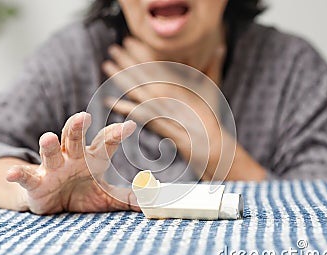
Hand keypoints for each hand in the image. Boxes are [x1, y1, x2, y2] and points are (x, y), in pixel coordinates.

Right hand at [6, 112, 139, 213]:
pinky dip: (18, 175)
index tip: (130, 126)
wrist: (54, 203)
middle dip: (77, 128)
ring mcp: (52, 168)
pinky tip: (12, 174)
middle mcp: (72, 157)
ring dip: (48, 145)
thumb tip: (149, 202)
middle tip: (83, 117)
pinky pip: (26, 176)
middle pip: (74, 138)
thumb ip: (125, 197)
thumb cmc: (82, 194)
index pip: (105, 143)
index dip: (116, 134)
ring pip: (51, 152)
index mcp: (91, 158)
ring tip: (48, 138)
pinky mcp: (36, 182)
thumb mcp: (105, 196)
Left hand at [102, 37, 228, 179]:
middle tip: (113, 48)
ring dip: (121, 77)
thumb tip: (220, 47)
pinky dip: (123, 107)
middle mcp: (168, 92)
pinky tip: (110, 102)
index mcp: (178, 82)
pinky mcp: (157, 122)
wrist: (210, 142)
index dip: (142, 50)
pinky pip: (136, 112)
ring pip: (136, 88)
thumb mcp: (211, 88)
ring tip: (106, 66)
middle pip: (143, 72)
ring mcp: (161, 107)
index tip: (129, 40)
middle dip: (127, 59)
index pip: (157, 62)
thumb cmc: (210, 116)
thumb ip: (213, 66)